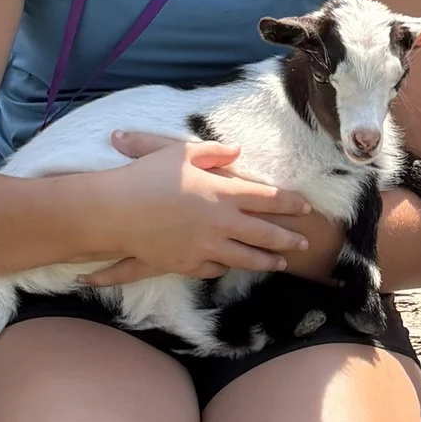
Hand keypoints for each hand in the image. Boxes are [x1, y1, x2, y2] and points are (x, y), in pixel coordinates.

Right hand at [77, 134, 315, 284]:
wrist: (115, 211)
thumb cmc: (147, 176)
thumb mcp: (181, 153)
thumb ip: (213, 152)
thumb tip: (238, 152)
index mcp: (223, 192)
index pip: (268, 199)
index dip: (290, 203)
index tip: (305, 208)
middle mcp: (220, 223)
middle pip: (265, 234)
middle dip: (288, 239)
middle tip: (303, 242)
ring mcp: (206, 247)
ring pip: (246, 258)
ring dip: (266, 262)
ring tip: (279, 264)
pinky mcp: (188, 264)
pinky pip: (214, 269)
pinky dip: (225, 267)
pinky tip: (231, 266)